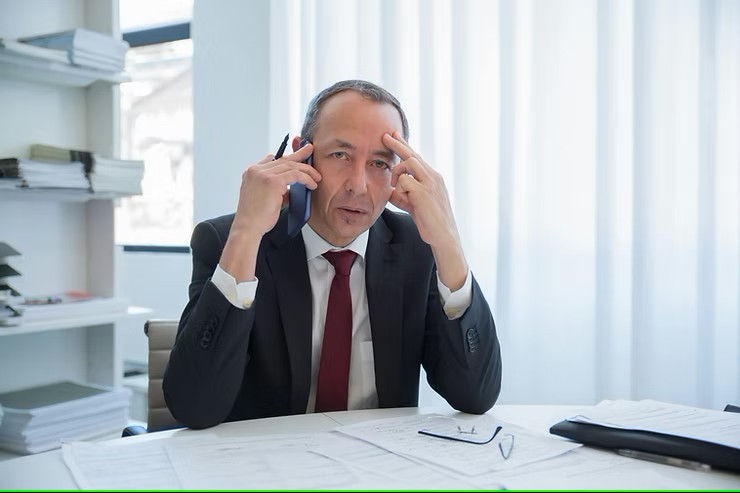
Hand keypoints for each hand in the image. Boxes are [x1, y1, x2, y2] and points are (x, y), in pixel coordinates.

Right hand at [232, 143, 319, 237]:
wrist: (248, 227)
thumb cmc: (256, 217)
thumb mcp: (265, 198)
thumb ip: (276, 189)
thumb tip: (290, 189)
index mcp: (251, 173)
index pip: (272, 159)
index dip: (286, 157)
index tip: (297, 155)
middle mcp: (256, 170)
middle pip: (282, 159)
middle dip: (299, 155)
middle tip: (310, 151)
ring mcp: (263, 174)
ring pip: (291, 165)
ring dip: (306, 170)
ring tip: (316, 177)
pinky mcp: (272, 181)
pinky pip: (295, 175)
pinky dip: (306, 179)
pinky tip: (312, 184)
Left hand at [382, 132, 457, 247]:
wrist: (443, 236)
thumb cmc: (430, 222)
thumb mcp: (413, 205)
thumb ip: (403, 196)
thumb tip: (389, 191)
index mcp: (433, 178)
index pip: (417, 158)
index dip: (405, 147)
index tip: (394, 137)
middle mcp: (433, 177)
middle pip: (413, 154)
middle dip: (397, 144)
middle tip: (385, 135)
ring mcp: (430, 183)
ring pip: (409, 162)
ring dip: (397, 172)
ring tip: (394, 186)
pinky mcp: (424, 192)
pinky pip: (404, 181)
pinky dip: (399, 189)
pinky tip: (403, 199)